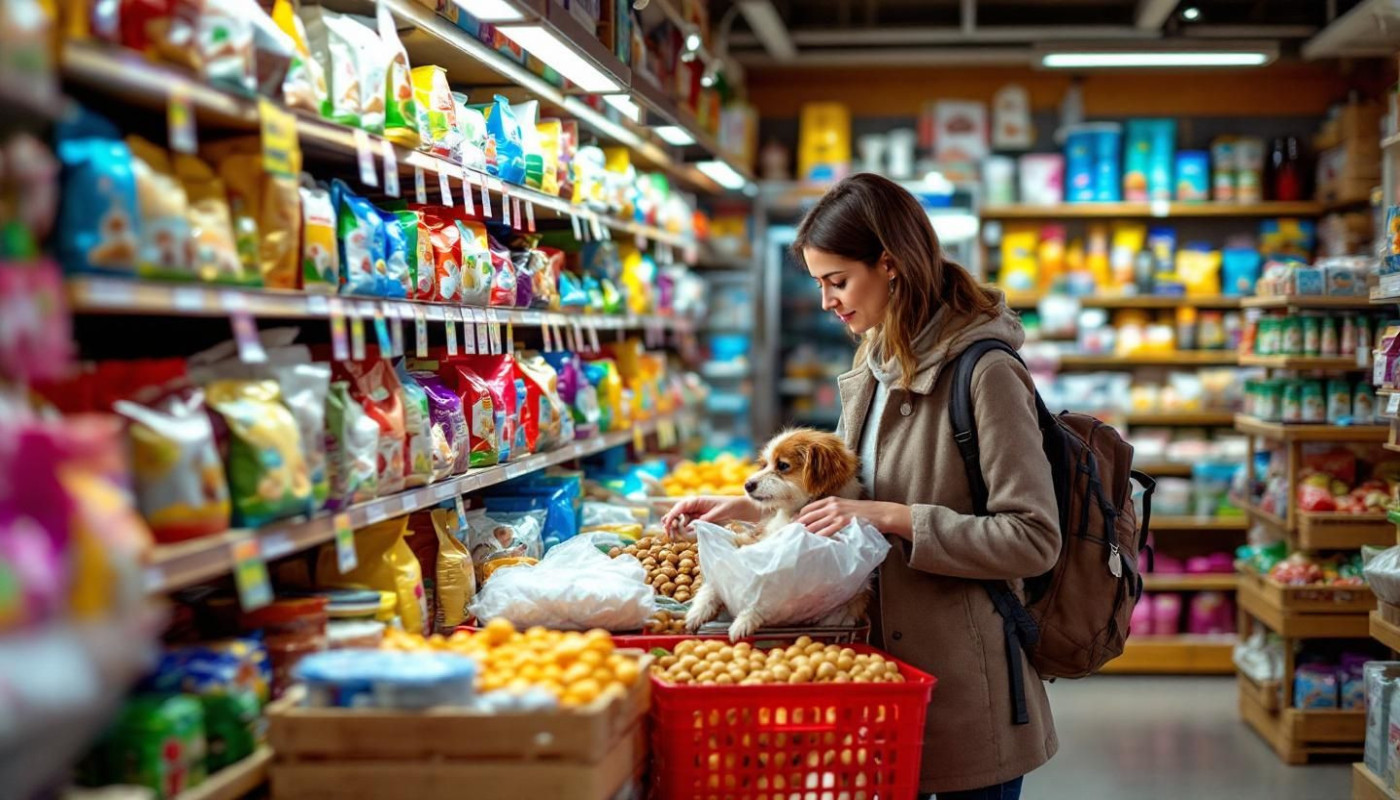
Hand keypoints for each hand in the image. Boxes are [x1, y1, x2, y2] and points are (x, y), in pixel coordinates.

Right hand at [659, 495, 760, 530]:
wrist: (739, 508)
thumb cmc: (730, 506)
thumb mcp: (718, 513)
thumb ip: (705, 519)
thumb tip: (692, 527)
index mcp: (696, 501)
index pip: (680, 507)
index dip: (672, 515)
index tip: (667, 525)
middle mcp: (693, 506)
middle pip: (676, 513)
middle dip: (670, 522)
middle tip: (669, 534)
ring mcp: (695, 513)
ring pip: (680, 520)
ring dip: (675, 527)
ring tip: (672, 536)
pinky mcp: (699, 519)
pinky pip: (687, 524)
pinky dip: (682, 530)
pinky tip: (681, 535)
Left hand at [796, 498, 912, 538]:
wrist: (881, 513)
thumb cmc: (864, 512)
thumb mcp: (846, 507)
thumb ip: (833, 511)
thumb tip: (821, 521)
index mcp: (831, 500)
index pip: (808, 508)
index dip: (798, 517)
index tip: (792, 525)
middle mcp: (832, 505)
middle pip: (808, 516)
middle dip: (798, 526)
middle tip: (790, 535)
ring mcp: (838, 513)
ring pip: (816, 524)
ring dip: (806, 533)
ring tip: (797, 541)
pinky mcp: (844, 522)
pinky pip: (828, 531)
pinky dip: (819, 537)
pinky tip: (814, 543)